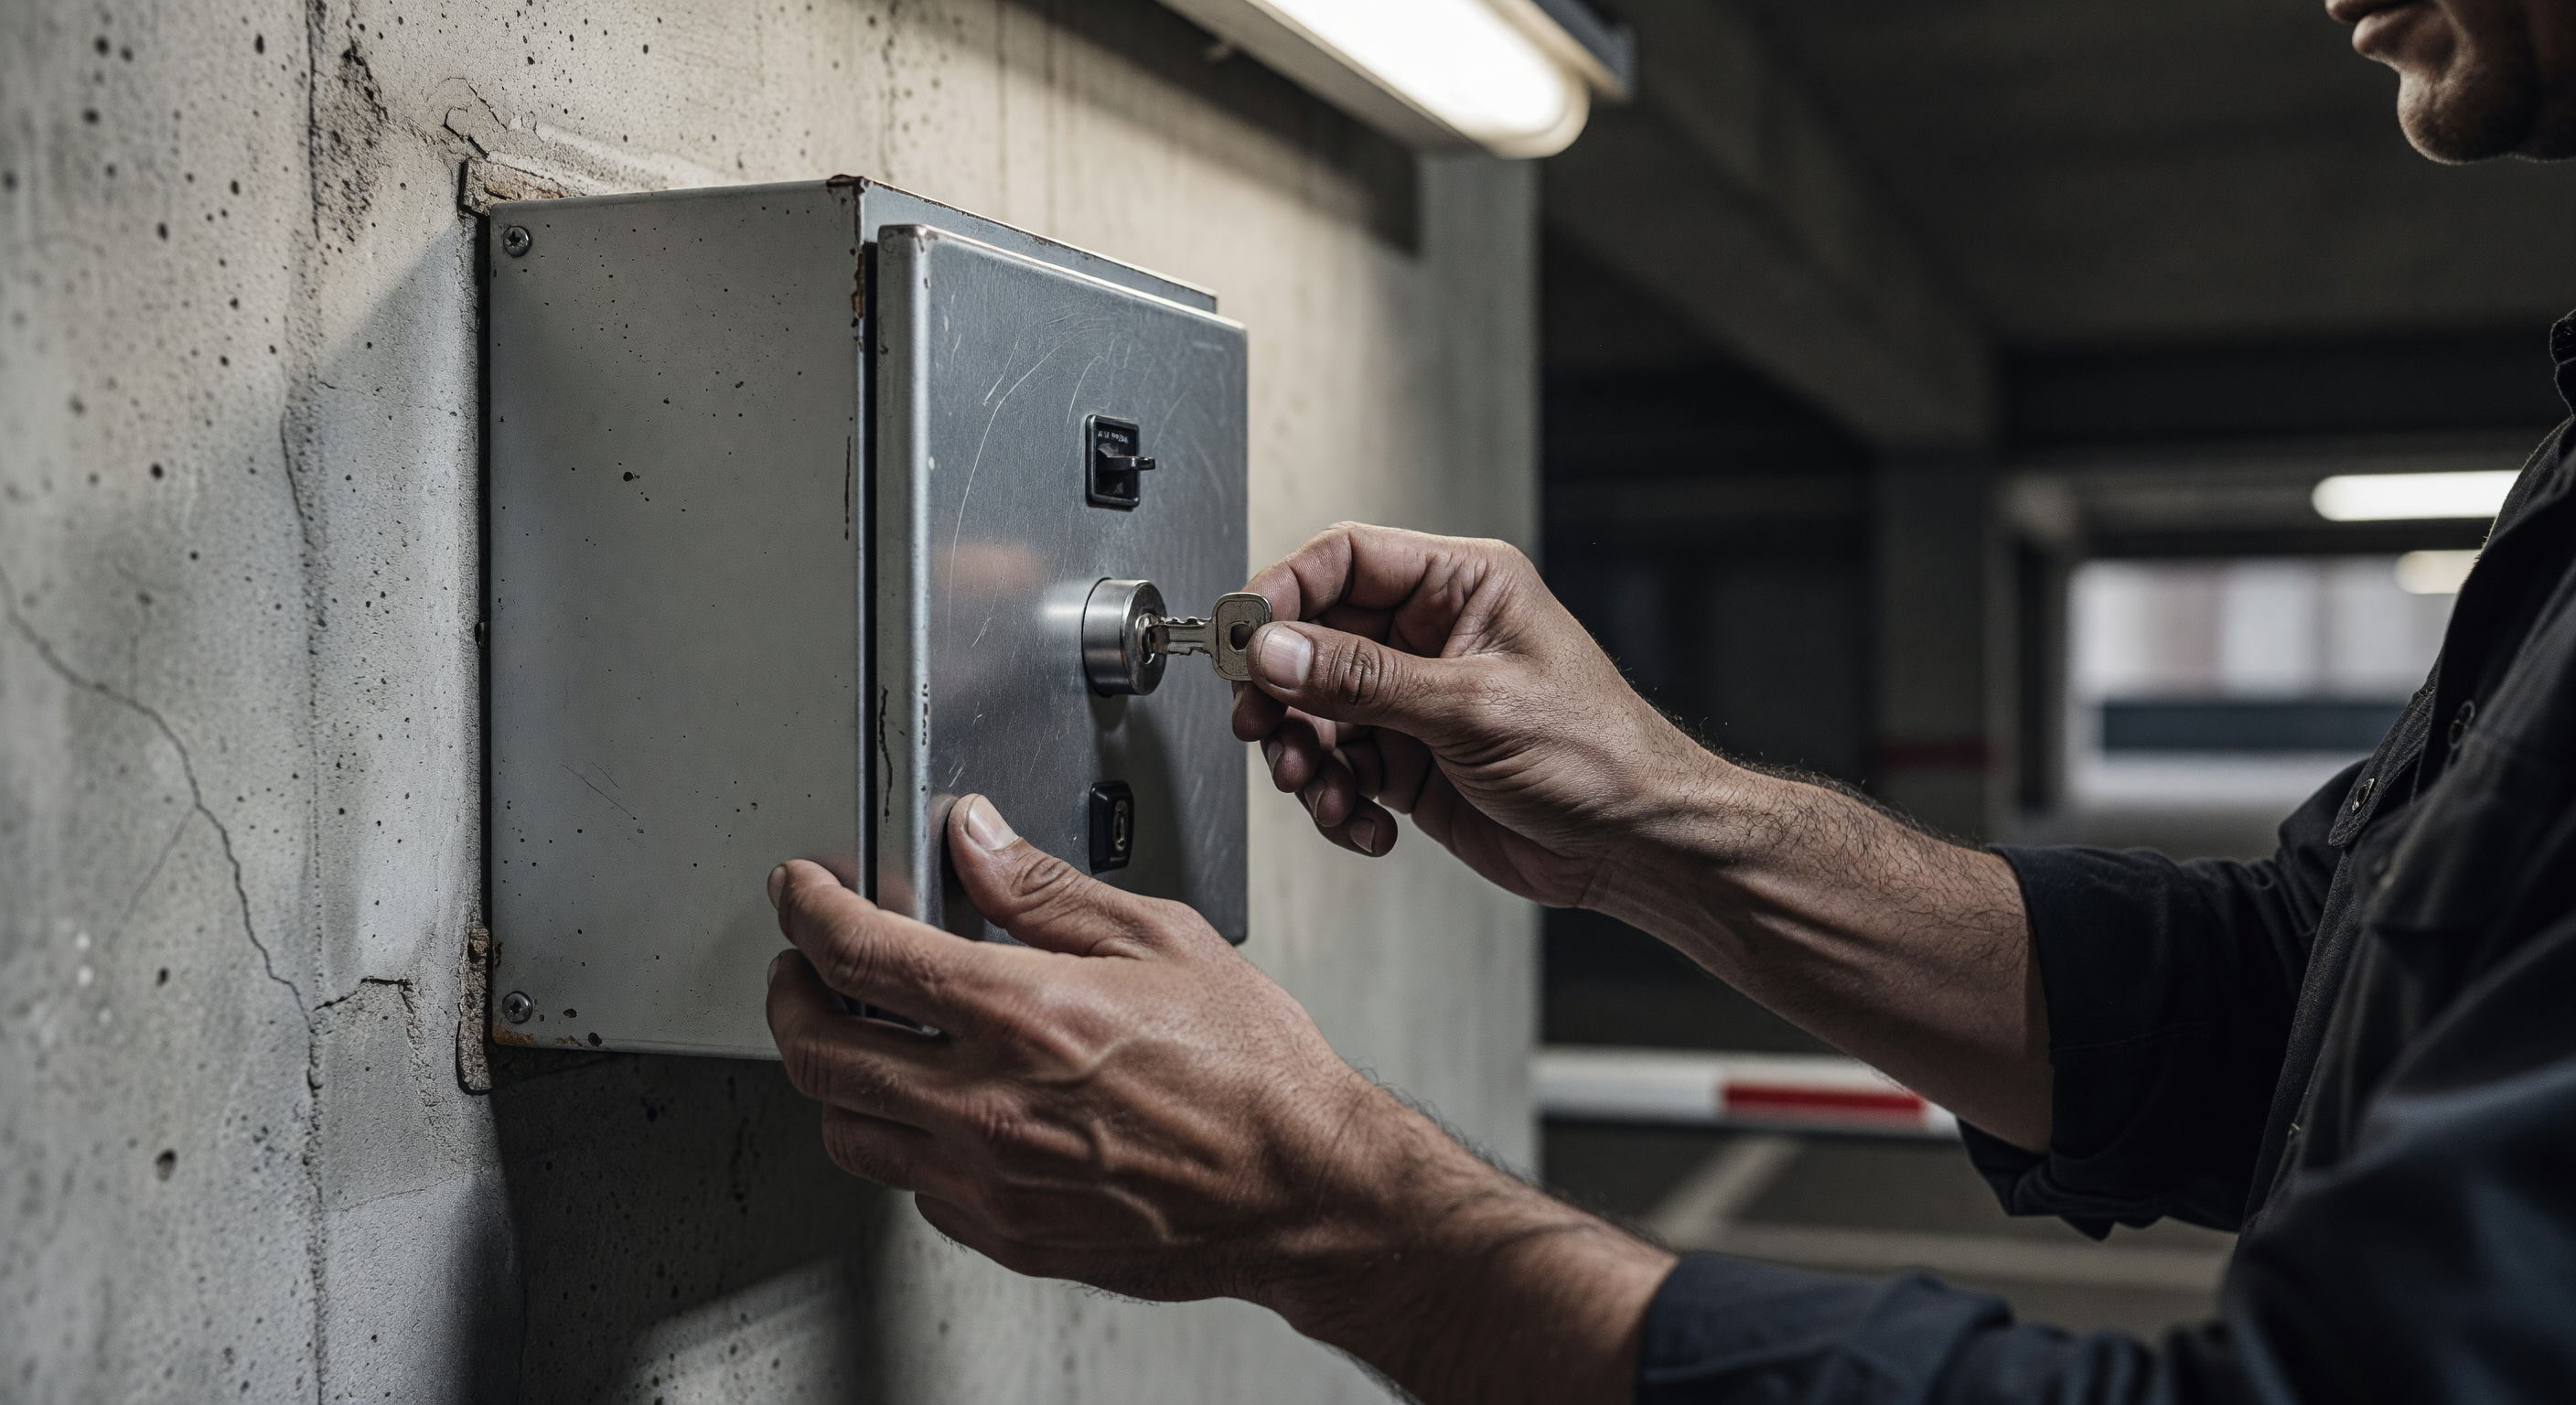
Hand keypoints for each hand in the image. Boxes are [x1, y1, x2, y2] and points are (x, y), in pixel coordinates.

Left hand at [765, 795, 1670, 1400]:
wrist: (1301, 1189)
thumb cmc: (1253, 1070)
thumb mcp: (1160, 937)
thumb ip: (1045, 890)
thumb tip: (974, 841)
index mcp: (1026, 1016)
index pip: (861, 953)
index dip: (808, 909)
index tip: (802, 891)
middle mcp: (989, 1106)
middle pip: (818, 1051)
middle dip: (792, 991)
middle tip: (805, 963)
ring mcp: (989, 1182)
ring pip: (846, 1129)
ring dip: (832, 1072)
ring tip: (860, 1032)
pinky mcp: (1005, 1233)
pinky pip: (908, 1184)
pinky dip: (897, 1136)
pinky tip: (935, 1103)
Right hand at [1232, 523, 1711, 907]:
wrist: (1635, 846)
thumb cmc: (1600, 757)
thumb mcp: (1472, 707)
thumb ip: (1363, 680)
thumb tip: (1276, 649)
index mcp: (1461, 586)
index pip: (1344, 560)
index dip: (1283, 593)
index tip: (1243, 637)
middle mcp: (1432, 637)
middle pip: (1313, 642)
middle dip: (1282, 694)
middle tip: (1262, 728)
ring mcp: (1416, 702)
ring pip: (1316, 715)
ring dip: (1306, 759)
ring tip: (1324, 791)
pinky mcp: (1409, 762)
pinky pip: (1340, 771)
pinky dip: (1338, 804)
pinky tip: (1369, 824)